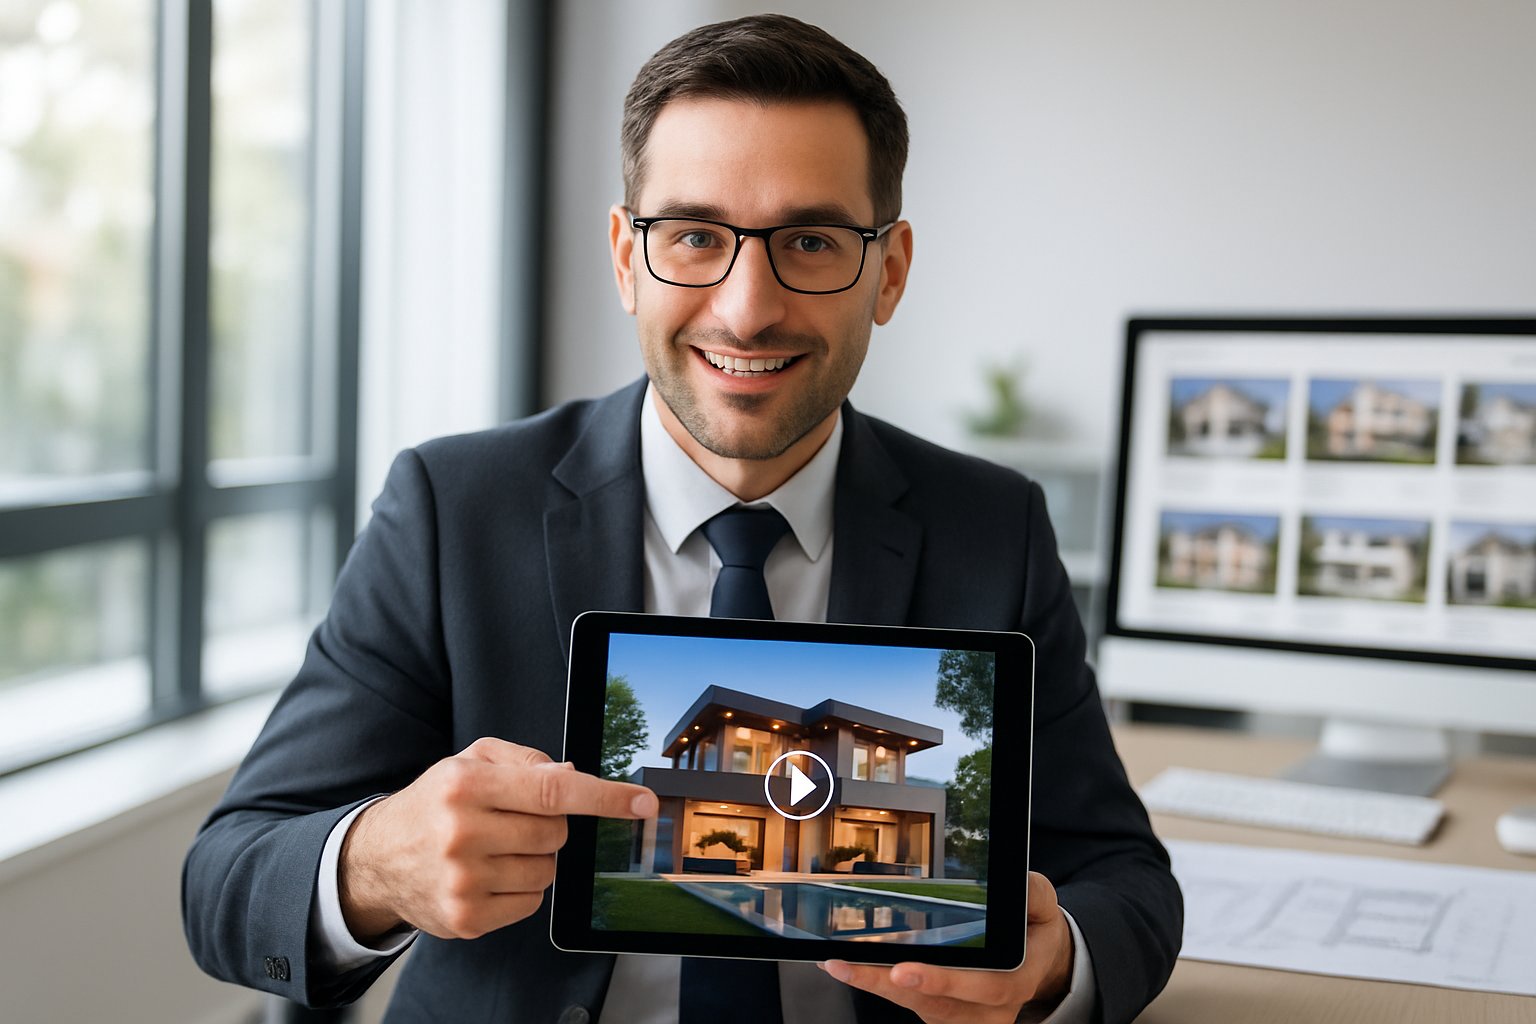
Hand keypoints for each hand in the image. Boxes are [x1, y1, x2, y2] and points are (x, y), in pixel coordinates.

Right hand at [338, 737, 656, 941]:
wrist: (376, 858)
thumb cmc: (435, 803)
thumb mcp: (470, 761)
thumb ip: (526, 761)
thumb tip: (573, 776)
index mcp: (466, 784)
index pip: (554, 790)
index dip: (605, 797)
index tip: (641, 802)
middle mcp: (462, 832)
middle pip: (555, 834)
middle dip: (548, 826)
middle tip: (513, 821)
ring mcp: (463, 880)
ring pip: (547, 871)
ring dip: (535, 859)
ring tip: (496, 849)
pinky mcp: (465, 918)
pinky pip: (531, 903)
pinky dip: (521, 889)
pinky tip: (488, 875)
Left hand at [819, 872, 1073, 1023]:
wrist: (1038, 961)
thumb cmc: (1033, 928)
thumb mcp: (1043, 907)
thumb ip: (1032, 895)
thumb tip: (1013, 883)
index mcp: (1015, 980)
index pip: (982, 987)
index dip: (942, 982)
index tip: (902, 969)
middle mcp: (988, 1007)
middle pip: (936, 1005)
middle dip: (888, 986)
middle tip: (849, 965)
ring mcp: (963, 1015)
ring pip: (914, 1005)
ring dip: (872, 984)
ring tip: (836, 961)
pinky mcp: (941, 1013)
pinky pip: (906, 1002)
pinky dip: (873, 983)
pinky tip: (844, 964)